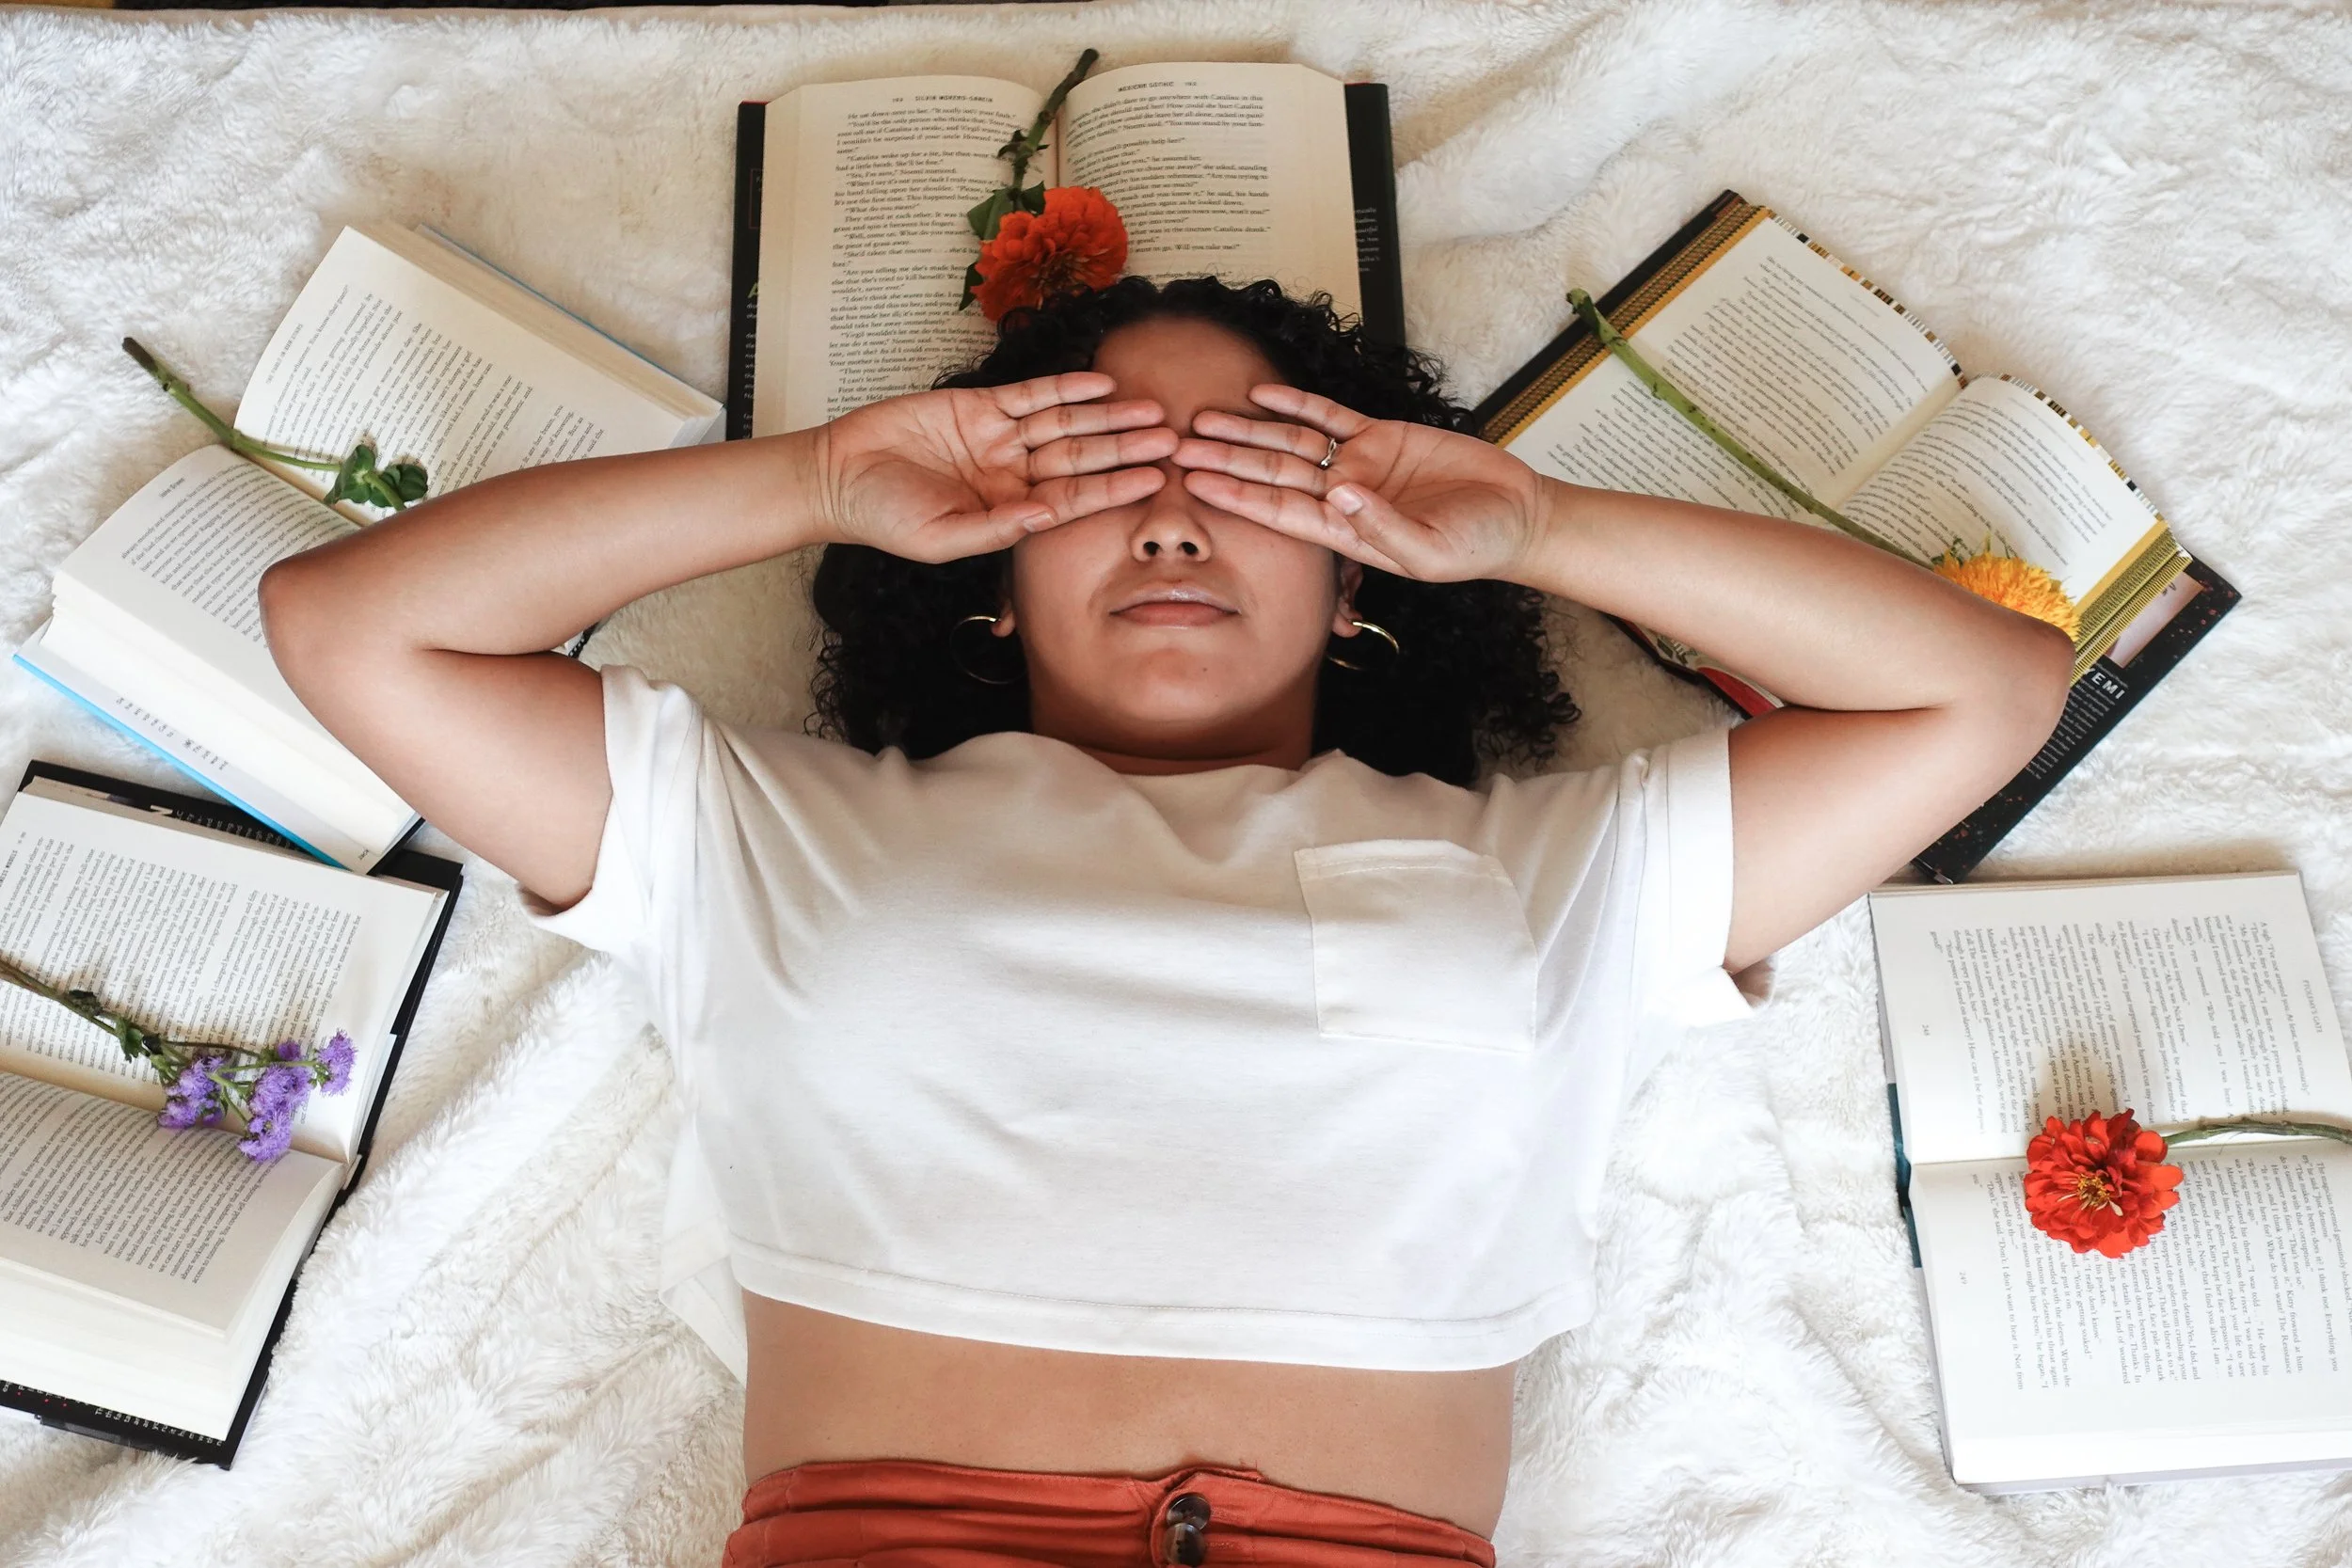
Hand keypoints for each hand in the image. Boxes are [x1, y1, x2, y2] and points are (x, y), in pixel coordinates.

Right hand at [814, 372, 1175, 562]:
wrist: (839, 475)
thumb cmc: (884, 516)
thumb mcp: (940, 536)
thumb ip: (995, 529)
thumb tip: (1045, 515)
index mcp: (1010, 512)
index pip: (1075, 499)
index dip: (1116, 488)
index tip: (1156, 481)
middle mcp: (1013, 474)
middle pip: (1081, 457)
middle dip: (1125, 448)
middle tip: (1171, 439)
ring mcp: (999, 438)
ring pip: (1065, 423)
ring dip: (1107, 415)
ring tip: (1150, 408)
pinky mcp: (980, 406)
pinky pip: (1032, 394)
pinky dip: (1065, 386)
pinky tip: (1102, 382)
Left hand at [1170, 386, 1549, 582]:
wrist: (1513, 515)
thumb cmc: (1475, 544)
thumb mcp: (1430, 548)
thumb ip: (1383, 526)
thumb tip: (1340, 496)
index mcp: (1343, 531)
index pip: (1277, 511)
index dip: (1235, 495)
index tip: (1195, 483)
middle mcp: (1340, 496)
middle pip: (1271, 471)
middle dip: (1224, 458)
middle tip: (1175, 445)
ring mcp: (1357, 463)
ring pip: (1290, 441)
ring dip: (1247, 429)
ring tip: (1202, 416)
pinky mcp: (1380, 436)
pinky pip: (1329, 415)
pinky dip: (1296, 402)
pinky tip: (1260, 392)